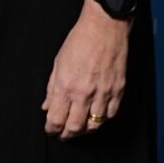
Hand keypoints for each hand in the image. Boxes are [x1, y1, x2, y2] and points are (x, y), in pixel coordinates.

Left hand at [42, 3, 130, 140]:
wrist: (105, 27)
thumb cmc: (79, 41)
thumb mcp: (57, 63)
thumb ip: (51, 88)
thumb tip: (46, 106)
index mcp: (65, 86)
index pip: (56, 119)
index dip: (52, 129)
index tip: (51, 130)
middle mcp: (84, 93)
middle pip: (75, 128)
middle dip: (66, 135)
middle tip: (63, 135)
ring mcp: (103, 93)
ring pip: (94, 125)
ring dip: (84, 130)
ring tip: (79, 128)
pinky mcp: (118, 90)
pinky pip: (110, 115)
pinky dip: (102, 120)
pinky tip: (95, 118)